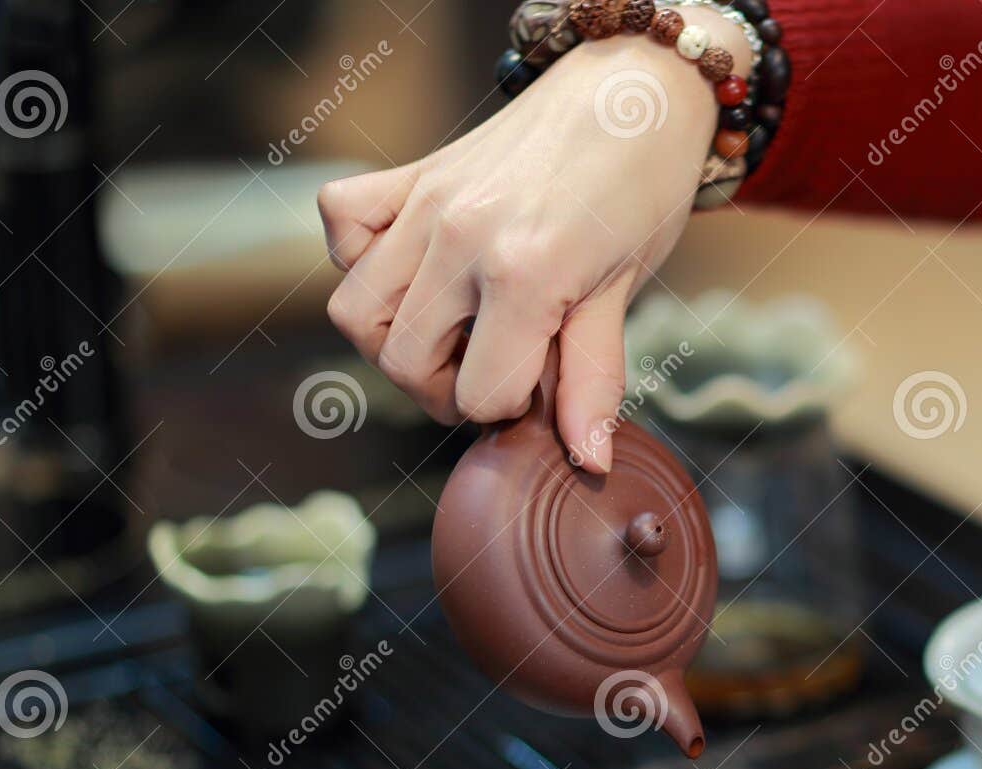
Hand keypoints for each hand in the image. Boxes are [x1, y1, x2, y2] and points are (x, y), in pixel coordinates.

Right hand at [316, 12, 748, 470]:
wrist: (631, 94)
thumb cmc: (640, 191)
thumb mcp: (625, 291)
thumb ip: (593, 378)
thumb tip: (588, 461)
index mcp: (525, 275)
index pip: (478, 395)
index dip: (511, 406)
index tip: (541, 383)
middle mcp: (460, 238)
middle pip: (403, 363)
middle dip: (447, 388)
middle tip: (494, 368)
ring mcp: (425, 202)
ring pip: (355, 310)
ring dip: (395, 339)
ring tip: (450, 331)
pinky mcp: (409, 173)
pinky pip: (341, 224)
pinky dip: (359, 257)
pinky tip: (415, 268)